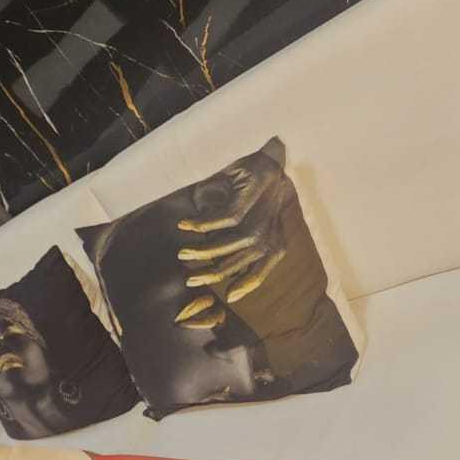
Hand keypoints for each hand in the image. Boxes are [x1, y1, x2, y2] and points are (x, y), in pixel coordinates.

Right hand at [172, 160, 287, 328]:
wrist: (267, 161)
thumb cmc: (251, 200)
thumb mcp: (247, 228)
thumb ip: (237, 250)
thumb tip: (219, 271)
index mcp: (275, 243)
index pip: (262, 272)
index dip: (246, 286)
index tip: (228, 298)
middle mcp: (273, 230)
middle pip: (243, 260)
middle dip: (214, 272)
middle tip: (190, 279)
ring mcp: (265, 212)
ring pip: (236, 240)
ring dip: (206, 249)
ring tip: (183, 253)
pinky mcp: (252, 193)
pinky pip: (227, 217)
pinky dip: (204, 223)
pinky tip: (185, 225)